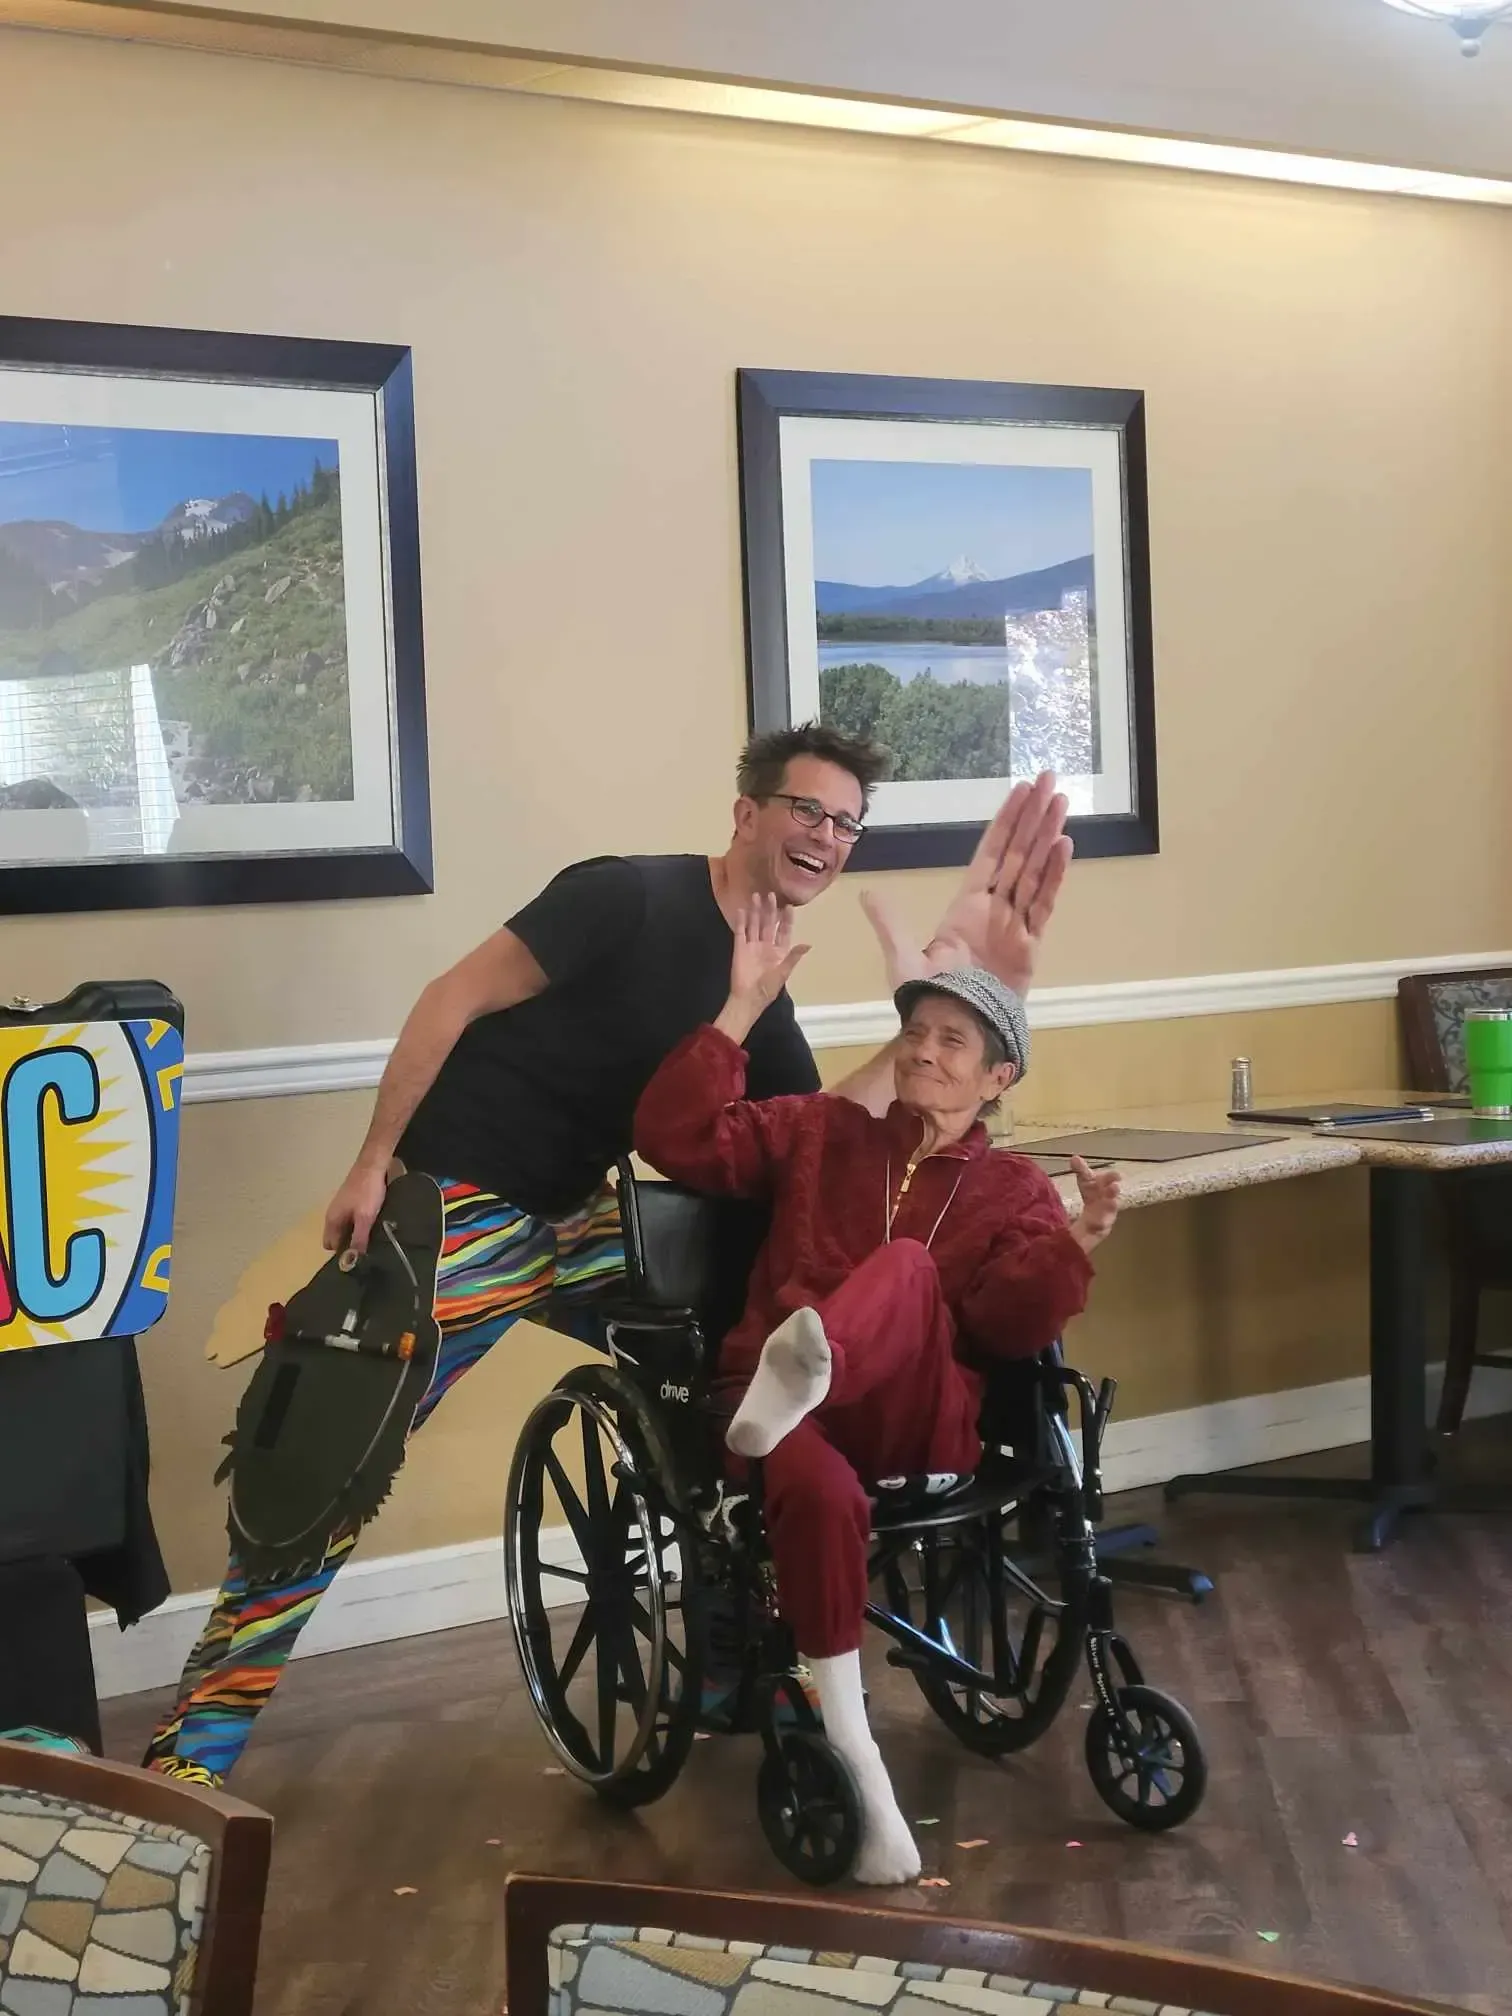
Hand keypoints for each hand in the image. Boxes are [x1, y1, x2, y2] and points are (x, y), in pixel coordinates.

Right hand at [322, 1159, 389, 1254]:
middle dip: (350, 1245)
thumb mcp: (365, 1218)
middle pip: (338, 1237)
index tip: (358, 1259)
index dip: (342, 1253)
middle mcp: (333, 1214)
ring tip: (374, 1241)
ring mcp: (342, 1207)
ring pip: (346, 1228)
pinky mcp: (352, 1202)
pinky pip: (353, 1220)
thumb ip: (359, 1238)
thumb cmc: (367, 1191)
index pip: (330, 1245)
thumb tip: (353, 1260)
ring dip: (357, 1235)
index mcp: (331, 1219)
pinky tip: (375, 1227)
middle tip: (369, 1251)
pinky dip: (361, 1225)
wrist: (373, 1165)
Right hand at [729, 894, 808, 1013]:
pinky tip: (742, 910)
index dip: (787, 919)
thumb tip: (808, 944)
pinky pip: (740, 932)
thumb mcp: (783, 973)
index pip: (784, 931)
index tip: (789, 906)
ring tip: (756, 896)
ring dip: (756, 911)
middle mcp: (766, 946)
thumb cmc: (767, 988)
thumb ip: (793, 956)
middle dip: (770, 909)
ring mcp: (752, 946)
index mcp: (779, 952)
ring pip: (755, 924)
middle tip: (771, 895)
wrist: (747, 999)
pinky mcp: (739, 948)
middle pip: (769, 924)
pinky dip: (741, 921)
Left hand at [859, 773, 1071, 997]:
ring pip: (1034, 870)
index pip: (991, 852)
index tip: (1022, 791)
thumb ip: (888, 923)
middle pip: (1018, 853)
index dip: (1006, 821)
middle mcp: (995, 908)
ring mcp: (1015, 924)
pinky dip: (1053, 876)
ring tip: (1062, 802)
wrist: (951, 1031)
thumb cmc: (929, 997)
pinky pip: (1043, 904)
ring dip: (1048, 836)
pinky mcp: (1030, 945)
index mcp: (967, 905)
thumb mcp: (902, 957)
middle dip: (1034, 817)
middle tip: (1051, 780)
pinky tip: (1064, 846)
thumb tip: (865, 893)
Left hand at [1069, 1156, 1120, 1253]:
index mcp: (1102, 1186)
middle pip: (1110, 1193)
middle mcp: (1107, 1198)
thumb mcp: (1086, 1182)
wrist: (1095, 1219)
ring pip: (1109, 1210)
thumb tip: (1074, 1157)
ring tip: (1112, 1203)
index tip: (1117, 1175)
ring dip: (1110, 1206)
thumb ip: (1081, 1170)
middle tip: (1115, 1186)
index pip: (1104, 1179)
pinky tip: (1097, 1224)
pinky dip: (1099, 1224)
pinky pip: (1101, 1226)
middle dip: (1112, 1190)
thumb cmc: (1093, 1196)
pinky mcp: (1102, 1226)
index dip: (1110, 1177)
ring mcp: (1106, 1213)